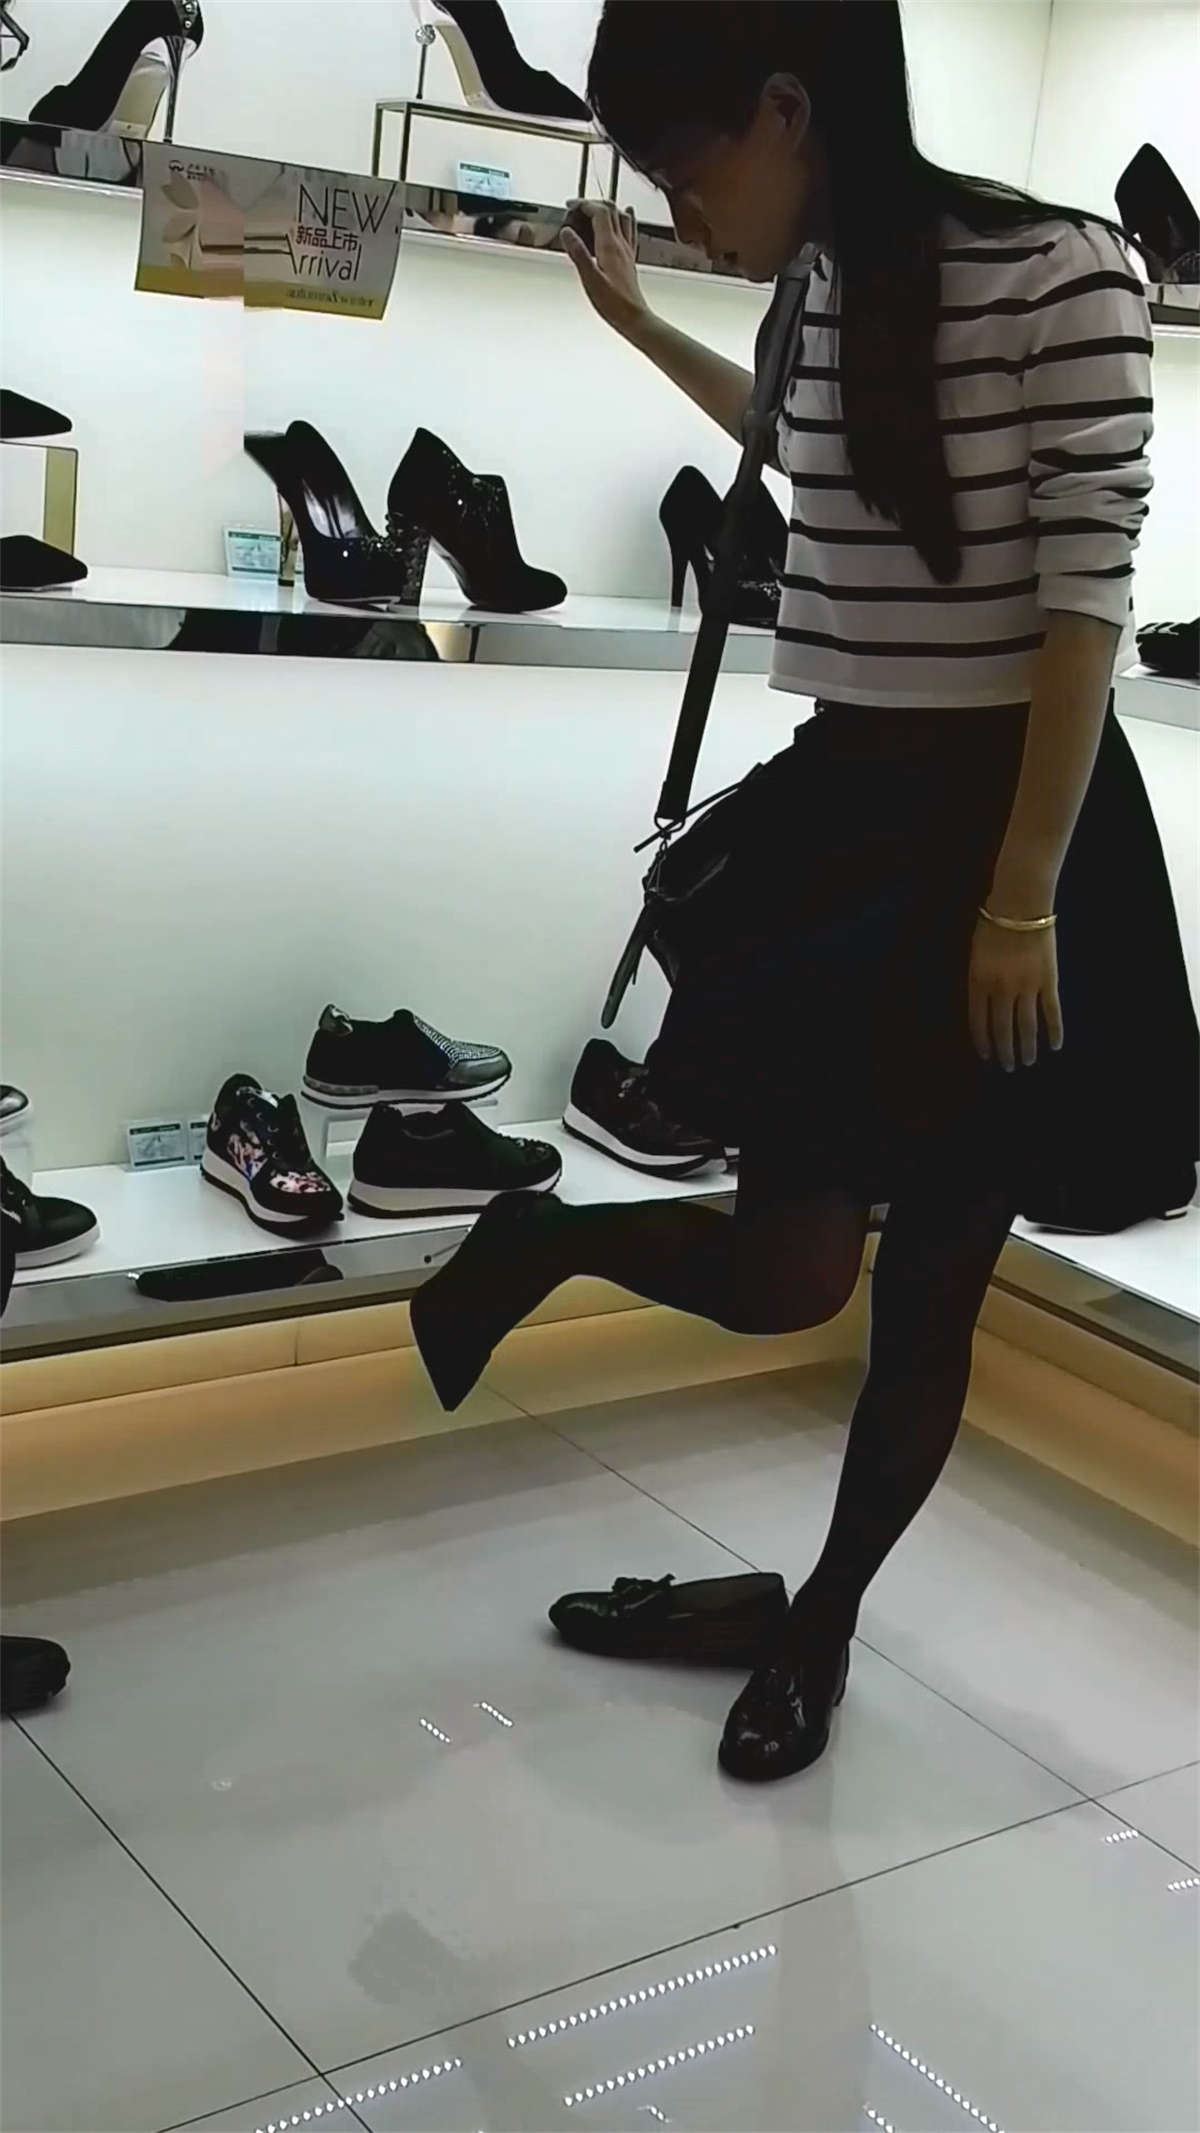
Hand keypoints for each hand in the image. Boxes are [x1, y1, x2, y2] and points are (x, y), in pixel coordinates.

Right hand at [561, 201, 647, 340]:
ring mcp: (627, 251)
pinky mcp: (629, 259)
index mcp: (610, 246)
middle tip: (577, 208)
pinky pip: (630, 230)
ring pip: (620, 217)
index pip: (599, 211)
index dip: (584, 203)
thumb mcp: (590, 280)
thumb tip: (567, 232)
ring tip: (594, 209)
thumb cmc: (614, 304)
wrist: (634, 318)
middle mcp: (621, 244)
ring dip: (607, 208)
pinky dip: (625, 218)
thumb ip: (578, 253)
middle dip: (593, 203)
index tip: (570, 205)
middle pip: (610, 210)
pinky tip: (627, 214)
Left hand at [968, 916, 1063, 1070]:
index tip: (986, 1055)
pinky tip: (1055, 1045)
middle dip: (1005, 1052)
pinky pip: (1052, 1012)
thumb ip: (978, 980)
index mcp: (979, 982)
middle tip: (1008, 1067)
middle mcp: (1001, 989)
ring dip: (1027, 1048)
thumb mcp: (975, 953)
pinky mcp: (1048, 981)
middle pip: (1003, 1029)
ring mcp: (1026, 986)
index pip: (978, 1021)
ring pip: (1027, 1026)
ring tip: (1028, 1062)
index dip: (982, 1041)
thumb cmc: (993, 923)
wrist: (1021, 904)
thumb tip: (983, 1005)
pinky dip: (1054, 1031)